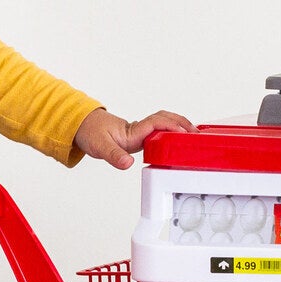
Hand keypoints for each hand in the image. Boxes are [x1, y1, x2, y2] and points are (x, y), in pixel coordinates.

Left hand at [74, 107, 194, 169]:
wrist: (83, 126)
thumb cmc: (91, 134)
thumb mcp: (100, 147)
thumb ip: (114, 156)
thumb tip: (128, 163)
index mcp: (133, 130)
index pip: (157, 123)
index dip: (171, 126)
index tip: (183, 132)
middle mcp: (139, 128)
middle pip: (165, 118)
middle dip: (182, 123)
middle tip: (196, 133)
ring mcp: (141, 130)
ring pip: (165, 121)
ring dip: (180, 124)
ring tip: (194, 134)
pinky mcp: (140, 134)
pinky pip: (161, 128)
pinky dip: (173, 129)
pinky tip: (179, 138)